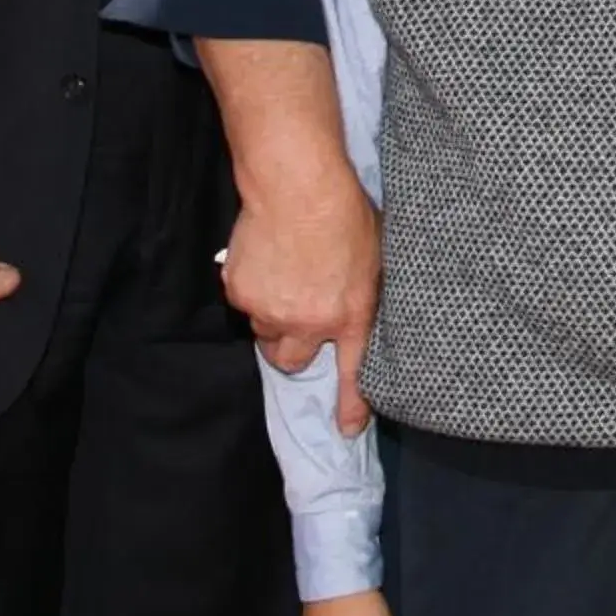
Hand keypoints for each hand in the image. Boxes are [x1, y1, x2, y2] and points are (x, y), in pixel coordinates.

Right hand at [222, 158, 382, 436]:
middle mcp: (309, 322)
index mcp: (351, 312)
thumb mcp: (374, 254)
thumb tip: (361, 303)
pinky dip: (252, 287)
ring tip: (284, 273)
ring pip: (265, 332)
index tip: (346, 429)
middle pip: (292, 360)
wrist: (298, 185)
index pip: (352, 371)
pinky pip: (244, 302)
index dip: (349, 404)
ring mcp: (271, 310)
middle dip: (293, 344)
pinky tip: (265, 256)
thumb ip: (364, 289)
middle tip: (298, 314)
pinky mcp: (240, 292)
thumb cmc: (345, 209)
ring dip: (273, 314)